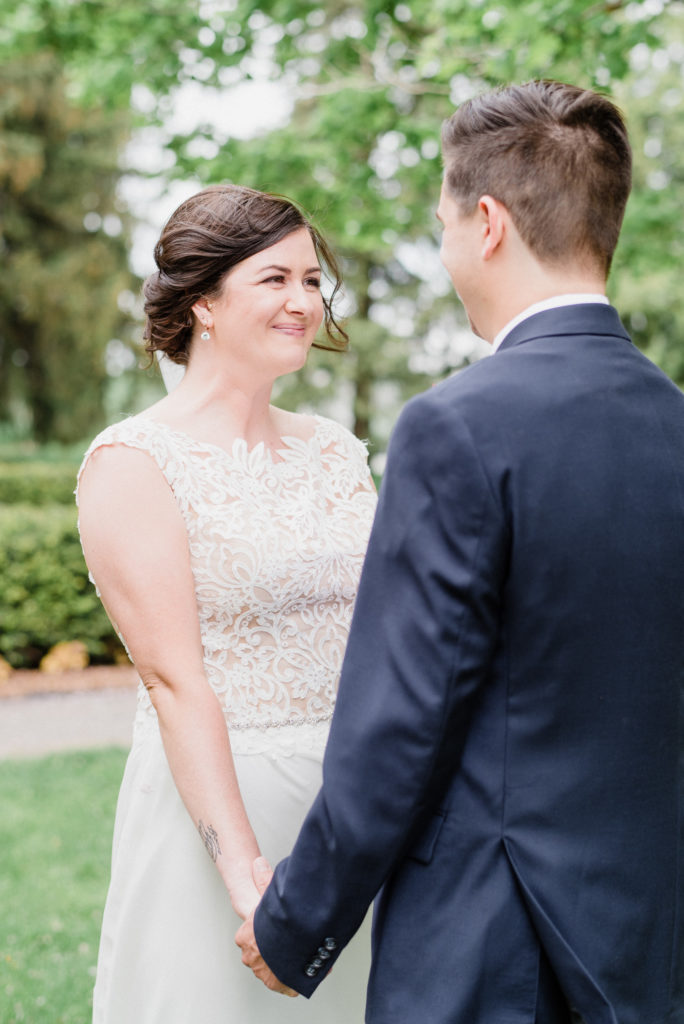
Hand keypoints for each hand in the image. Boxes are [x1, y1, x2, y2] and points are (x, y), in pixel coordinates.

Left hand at [235, 857, 297, 997]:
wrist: (298, 942)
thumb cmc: (282, 920)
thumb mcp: (270, 895)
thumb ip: (263, 880)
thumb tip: (258, 862)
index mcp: (245, 937)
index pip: (249, 934)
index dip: (265, 929)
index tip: (277, 927)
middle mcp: (251, 958)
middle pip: (261, 952)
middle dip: (274, 948)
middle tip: (290, 941)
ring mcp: (264, 974)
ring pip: (273, 968)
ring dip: (284, 964)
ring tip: (299, 954)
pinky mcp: (279, 986)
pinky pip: (285, 984)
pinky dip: (293, 978)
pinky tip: (303, 968)